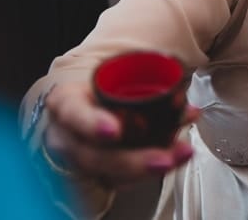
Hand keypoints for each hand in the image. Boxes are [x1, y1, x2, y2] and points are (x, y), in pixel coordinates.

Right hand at [42, 80, 198, 188]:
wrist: (90, 98)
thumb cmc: (101, 84)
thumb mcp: (113, 69)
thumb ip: (146, 74)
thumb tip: (180, 95)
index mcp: (67, 101)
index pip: (72, 112)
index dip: (91, 123)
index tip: (114, 130)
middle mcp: (70, 134)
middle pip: (95, 156)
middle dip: (133, 161)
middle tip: (163, 158)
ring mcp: (84, 158)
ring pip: (112, 174)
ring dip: (150, 168)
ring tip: (180, 154)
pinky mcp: (100, 172)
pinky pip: (126, 179)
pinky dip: (154, 168)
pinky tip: (177, 156)